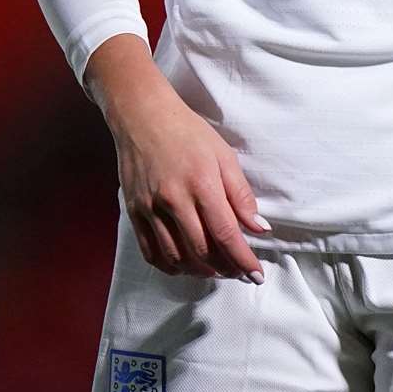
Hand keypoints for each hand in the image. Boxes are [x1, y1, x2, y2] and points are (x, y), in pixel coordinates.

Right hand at [110, 84, 270, 281]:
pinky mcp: (134, 212)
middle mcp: (174, 200)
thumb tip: (259, 228)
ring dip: (200, 271)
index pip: (226, 233)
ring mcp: (150, 209)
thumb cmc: (188, 132)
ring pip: (176, 257)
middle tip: (238, 272)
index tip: (256, 275)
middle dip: (225, 269)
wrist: (143, 116)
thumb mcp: (223, 155)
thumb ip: (241, 194)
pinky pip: (151, 253)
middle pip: (202, 251)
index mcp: (202, 183)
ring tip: (216, 270)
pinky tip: (186, 265)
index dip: (243, 259)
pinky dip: (171, 266)